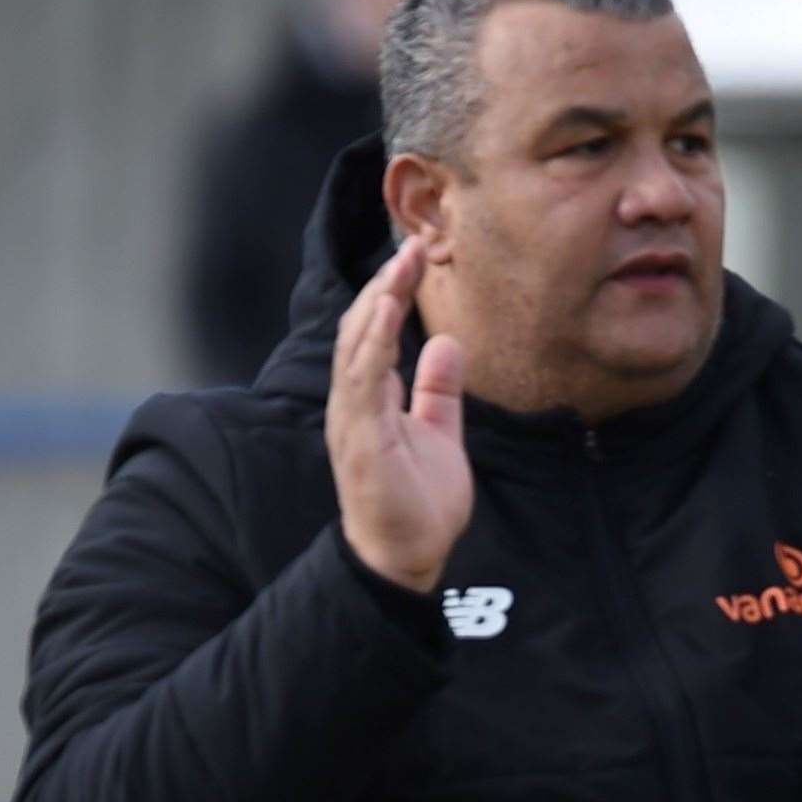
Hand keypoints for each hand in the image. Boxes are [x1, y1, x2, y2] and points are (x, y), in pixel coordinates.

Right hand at [326, 239, 471, 592]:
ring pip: (358, 347)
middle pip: (363, 330)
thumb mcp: (440, 433)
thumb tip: (449, 343)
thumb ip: (438, 389)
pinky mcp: (359, 439)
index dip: (392, 292)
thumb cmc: (418, 502)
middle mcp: (354, 403)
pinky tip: (385, 313)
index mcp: (371, 398)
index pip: (376, 333)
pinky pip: (363, 381)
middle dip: (384, 285)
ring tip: (398, 266)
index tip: (416, 255)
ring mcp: (353, 419)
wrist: (406, 557)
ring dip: (377, 304)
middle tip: (411, 244)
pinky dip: (373, 343)